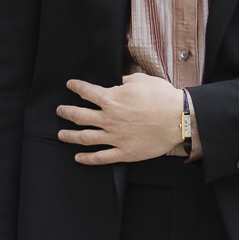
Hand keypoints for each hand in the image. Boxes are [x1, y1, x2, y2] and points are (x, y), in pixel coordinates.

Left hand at [58, 71, 194, 163]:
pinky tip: (78, 158)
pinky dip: (87, 159)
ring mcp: (114, 137)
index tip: (70, 85)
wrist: (178, 119)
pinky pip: (100, 157)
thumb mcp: (142, 80)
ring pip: (85, 138)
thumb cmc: (162, 98)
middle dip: (66, 112)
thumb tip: (119, 82)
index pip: (86, 91)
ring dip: (70, 136)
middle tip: (60, 111)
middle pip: (79, 116)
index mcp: (111, 99)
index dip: (75, 87)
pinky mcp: (124, 152)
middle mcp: (108, 119)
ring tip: (61, 135)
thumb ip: (125, 81)